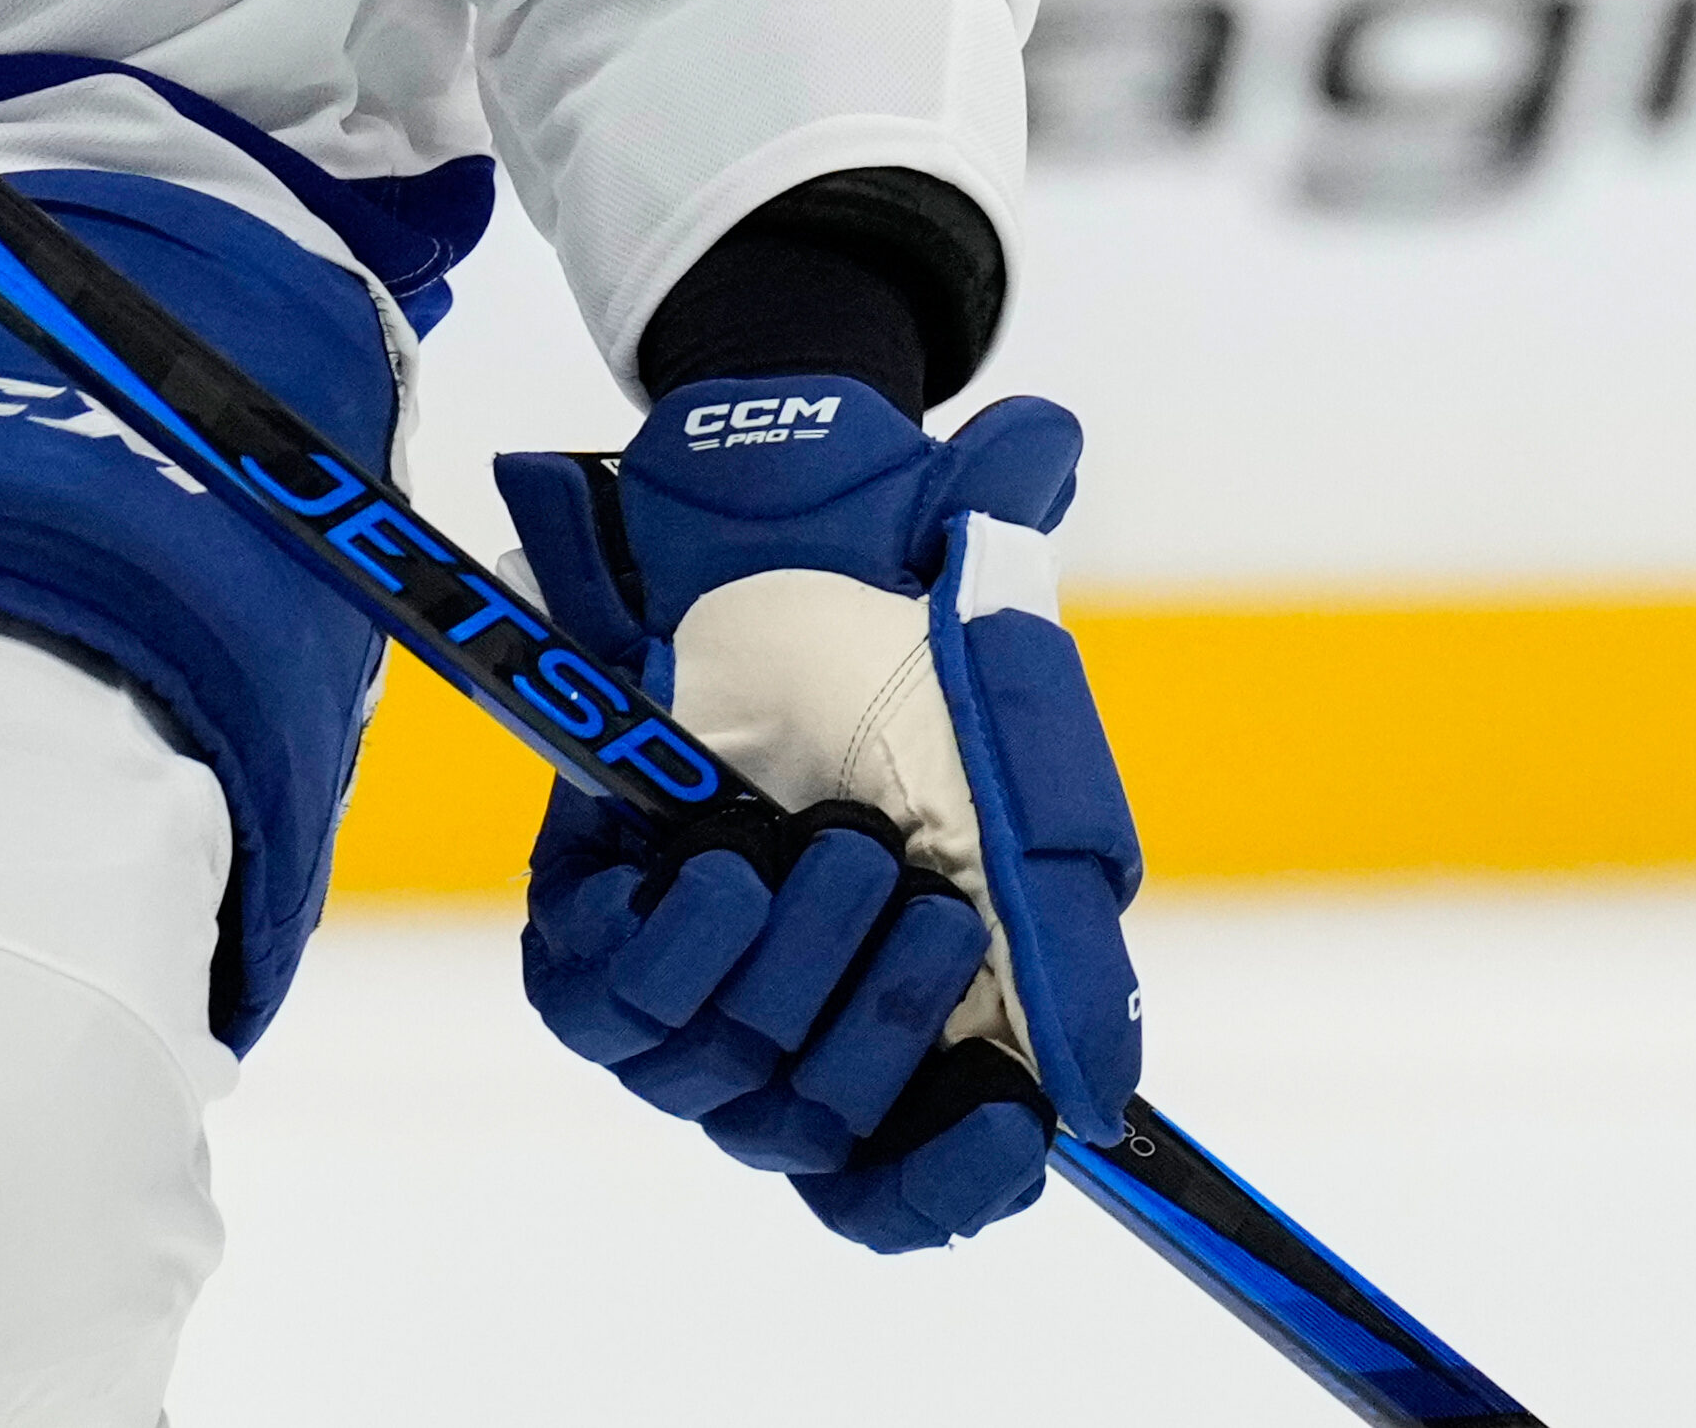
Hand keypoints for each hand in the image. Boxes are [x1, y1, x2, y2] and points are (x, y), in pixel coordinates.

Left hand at [495, 380, 1145, 1251]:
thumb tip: (1104, 1106)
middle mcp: (790, 1008)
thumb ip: (1066, 936)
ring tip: (830, 837)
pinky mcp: (591, 911)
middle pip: (817, 1138)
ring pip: (713, 1078)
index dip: (948, 1187)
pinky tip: (712, 863)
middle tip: (913, 883)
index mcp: (915, 1004)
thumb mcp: (1022, 774)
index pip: (908, 1190)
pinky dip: (670, 947)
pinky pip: (603, 1007)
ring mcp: (688, 966)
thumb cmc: (919, 637)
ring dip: (792, 962)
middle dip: (883, 1017)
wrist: (789, 504)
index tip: (1001, 1125)